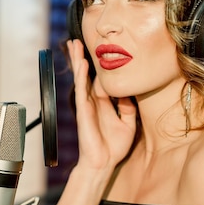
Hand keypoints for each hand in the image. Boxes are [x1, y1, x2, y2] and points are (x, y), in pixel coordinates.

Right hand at [68, 39, 136, 171]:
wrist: (103, 163)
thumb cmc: (113, 147)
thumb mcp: (128, 124)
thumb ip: (128, 108)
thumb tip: (130, 93)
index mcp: (104, 104)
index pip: (101, 80)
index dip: (99, 66)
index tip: (99, 50)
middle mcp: (93, 102)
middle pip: (87, 75)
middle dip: (82, 58)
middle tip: (78, 41)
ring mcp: (87, 106)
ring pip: (81, 78)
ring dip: (77, 61)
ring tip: (74, 44)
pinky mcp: (84, 112)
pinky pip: (82, 90)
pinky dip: (81, 77)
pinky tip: (81, 64)